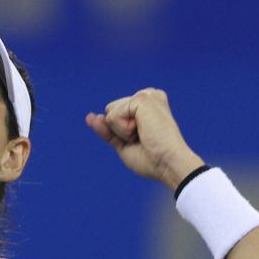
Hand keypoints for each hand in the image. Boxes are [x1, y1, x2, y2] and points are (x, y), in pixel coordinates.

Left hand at [85, 88, 203, 190]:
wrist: (168, 164)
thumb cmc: (151, 159)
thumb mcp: (123, 143)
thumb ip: (107, 129)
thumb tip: (90, 116)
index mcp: (146, 105)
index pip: (114, 115)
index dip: (119, 134)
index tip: (143, 141)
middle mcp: (148, 95)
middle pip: (109, 112)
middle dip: (119, 131)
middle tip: (143, 139)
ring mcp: (146, 94)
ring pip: (110, 113)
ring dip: (121, 131)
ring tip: (144, 135)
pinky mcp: (142, 98)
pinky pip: (113, 116)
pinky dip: (123, 130)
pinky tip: (142, 131)